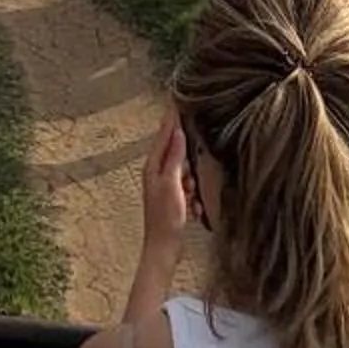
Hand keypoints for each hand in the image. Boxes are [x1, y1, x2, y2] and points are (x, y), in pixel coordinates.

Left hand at [138, 111, 191, 263]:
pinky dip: (193, 194)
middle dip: (186, 148)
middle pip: (173, 149)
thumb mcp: (172, 185)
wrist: (163, 248)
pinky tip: (195, 208)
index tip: (176, 99)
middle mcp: (156, 173)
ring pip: (183, 169)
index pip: (164, 135)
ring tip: (193, 195)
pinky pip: (187, 187)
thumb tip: (178, 133)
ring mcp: (165, 185)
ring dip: (192, 179)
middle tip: (192, 135)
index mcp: (153, 167)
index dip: (171, 118)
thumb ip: (175, 159)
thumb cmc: (166, 218)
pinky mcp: (173, 197)